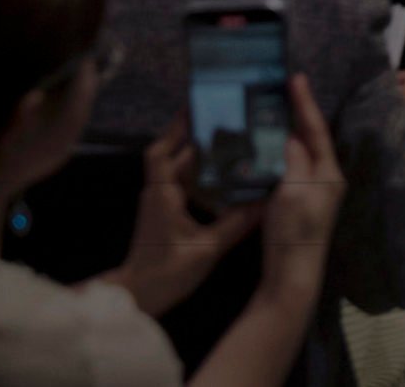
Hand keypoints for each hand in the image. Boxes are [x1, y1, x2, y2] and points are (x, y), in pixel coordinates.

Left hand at [115, 128, 263, 316]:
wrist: (140, 296)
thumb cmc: (166, 272)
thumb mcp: (207, 248)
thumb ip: (236, 223)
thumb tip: (265, 202)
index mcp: (162, 194)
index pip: (161, 151)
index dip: (175, 128)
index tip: (194, 106)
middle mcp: (158, 192)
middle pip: (173, 155)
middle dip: (196, 136)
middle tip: (227, 122)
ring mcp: (159, 203)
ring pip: (177, 169)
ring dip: (198, 155)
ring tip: (229, 143)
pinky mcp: (163, 214)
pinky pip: (181, 184)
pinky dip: (198, 175)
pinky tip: (220, 176)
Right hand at [248, 75, 340, 313]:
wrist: (290, 277)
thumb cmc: (294, 233)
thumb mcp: (294, 190)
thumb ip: (294, 159)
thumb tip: (290, 137)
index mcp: (328, 173)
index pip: (316, 130)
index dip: (305, 103)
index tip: (295, 78)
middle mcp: (323, 180)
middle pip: (308, 139)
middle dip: (294, 116)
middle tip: (277, 92)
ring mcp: (309, 194)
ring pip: (296, 154)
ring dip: (282, 135)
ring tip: (265, 113)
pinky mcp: (295, 205)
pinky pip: (286, 170)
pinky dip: (273, 156)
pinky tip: (259, 149)